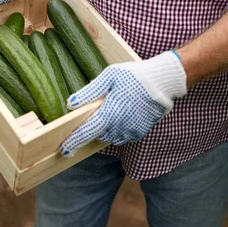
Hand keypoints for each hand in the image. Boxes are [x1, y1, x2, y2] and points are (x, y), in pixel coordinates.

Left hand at [59, 51, 186, 156]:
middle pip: (98, 135)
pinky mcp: (140, 131)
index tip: (64, 150)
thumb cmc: (135, 76)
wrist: (163, 81)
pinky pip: (124, 136)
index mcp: (110, 113)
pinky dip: (118, 131)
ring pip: (111, 137)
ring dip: (105, 131)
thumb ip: (90, 92)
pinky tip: (120, 117)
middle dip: (91, 132)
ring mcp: (131, 130)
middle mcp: (120, 126)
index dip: (74, 142)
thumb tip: (71, 103)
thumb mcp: (109, 76)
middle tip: (87, 123)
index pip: (86, 132)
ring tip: (108, 115)